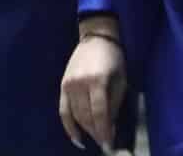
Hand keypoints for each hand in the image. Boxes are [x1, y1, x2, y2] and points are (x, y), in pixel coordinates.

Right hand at [59, 31, 126, 150]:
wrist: (96, 37)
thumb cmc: (113, 58)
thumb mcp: (120, 80)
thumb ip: (114, 104)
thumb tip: (110, 127)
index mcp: (97, 81)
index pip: (99, 113)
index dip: (104, 131)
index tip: (110, 145)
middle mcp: (80, 84)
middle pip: (86, 116)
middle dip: (96, 133)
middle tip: (105, 143)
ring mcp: (69, 84)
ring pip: (75, 116)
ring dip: (85, 131)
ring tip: (95, 138)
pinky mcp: (62, 85)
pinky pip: (63, 111)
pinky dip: (69, 126)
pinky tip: (76, 138)